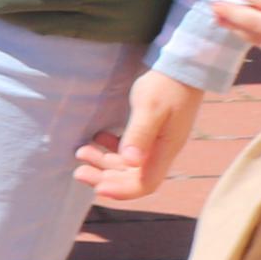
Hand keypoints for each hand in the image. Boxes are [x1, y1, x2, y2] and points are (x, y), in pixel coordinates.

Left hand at [72, 71, 206, 202]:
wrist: (182, 69)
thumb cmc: (166, 86)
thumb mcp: (149, 107)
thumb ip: (139, 134)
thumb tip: (131, 162)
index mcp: (165, 151)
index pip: (145, 184)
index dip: (121, 190)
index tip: (97, 187)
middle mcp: (161, 153)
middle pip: (133, 178)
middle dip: (105, 178)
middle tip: (79, 171)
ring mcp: (156, 144)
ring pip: (128, 165)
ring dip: (105, 163)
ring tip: (81, 153)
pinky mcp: (151, 134)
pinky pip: (129, 151)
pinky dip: (112, 149)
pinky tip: (97, 138)